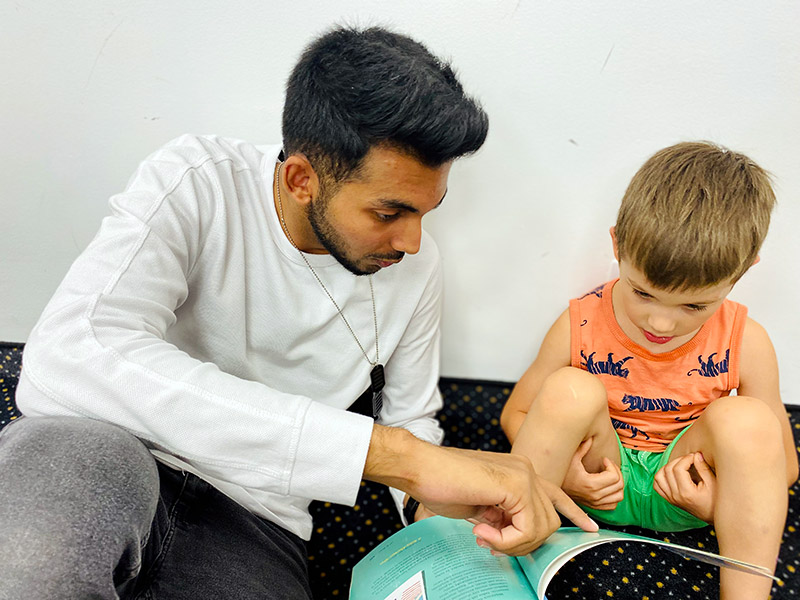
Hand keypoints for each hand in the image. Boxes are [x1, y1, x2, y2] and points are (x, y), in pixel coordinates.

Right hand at [364, 426, 596, 555]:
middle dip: (522, 543)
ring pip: (541, 528)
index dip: (574, 513)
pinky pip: (526, 528)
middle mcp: (526, 470)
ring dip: (511, 544)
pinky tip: (482, 532)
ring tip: (483, 536)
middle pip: (549, 522)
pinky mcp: (514, 484)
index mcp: (519, 471)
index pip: (556, 495)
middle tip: (490, 542)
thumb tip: (510, 538)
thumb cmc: (442, 484)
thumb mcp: (481, 505)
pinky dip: (505, 541)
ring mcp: (522, 474)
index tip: (588, 528)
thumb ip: (502, 516)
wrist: (421, 468)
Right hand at [562, 438, 623, 510]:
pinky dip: (615, 496)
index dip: (612, 465)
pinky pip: (613, 505)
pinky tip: (608, 487)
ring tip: (610, 475)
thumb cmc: (562, 474)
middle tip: (609, 465)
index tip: (604, 460)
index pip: (614, 477)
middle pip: (619, 485)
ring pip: (619, 496)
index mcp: (591, 484)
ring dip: (618, 484)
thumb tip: (590, 439)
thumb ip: (582, 448)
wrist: (554, 489)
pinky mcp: (595, 506)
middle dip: (617, 472)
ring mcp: (595, 503)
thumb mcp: (571, 458)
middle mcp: (595, 496)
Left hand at [653, 452, 715, 523]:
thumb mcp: (713, 484)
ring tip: (680, 465)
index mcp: (686, 492)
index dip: (686, 458)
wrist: (713, 517)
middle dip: (678, 460)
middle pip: (667, 470)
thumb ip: (703, 468)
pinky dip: (661, 476)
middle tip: (689, 459)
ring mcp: (671, 498)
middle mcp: (675, 496)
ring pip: (658, 477)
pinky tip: (671, 473)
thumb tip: (696, 455)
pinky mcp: (670, 500)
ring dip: (667, 467)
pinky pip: (657, 485)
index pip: (678, 468)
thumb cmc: (716, 501)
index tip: (695, 456)